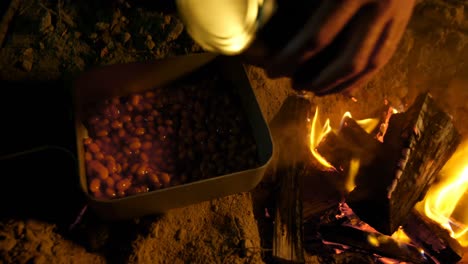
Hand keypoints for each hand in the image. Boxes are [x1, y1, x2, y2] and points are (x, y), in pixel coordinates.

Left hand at [265, 0, 415, 95]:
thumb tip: (271, 5)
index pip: (317, 37)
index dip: (291, 59)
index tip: (272, 70)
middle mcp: (379, 7)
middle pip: (347, 60)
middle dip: (317, 80)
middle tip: (294, 86)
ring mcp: (398, 16)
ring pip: (370, 65)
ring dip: (341, 84)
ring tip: (316, 92)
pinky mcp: (406, 20)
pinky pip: (386, 57)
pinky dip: (364, 76)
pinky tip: (346, 86)